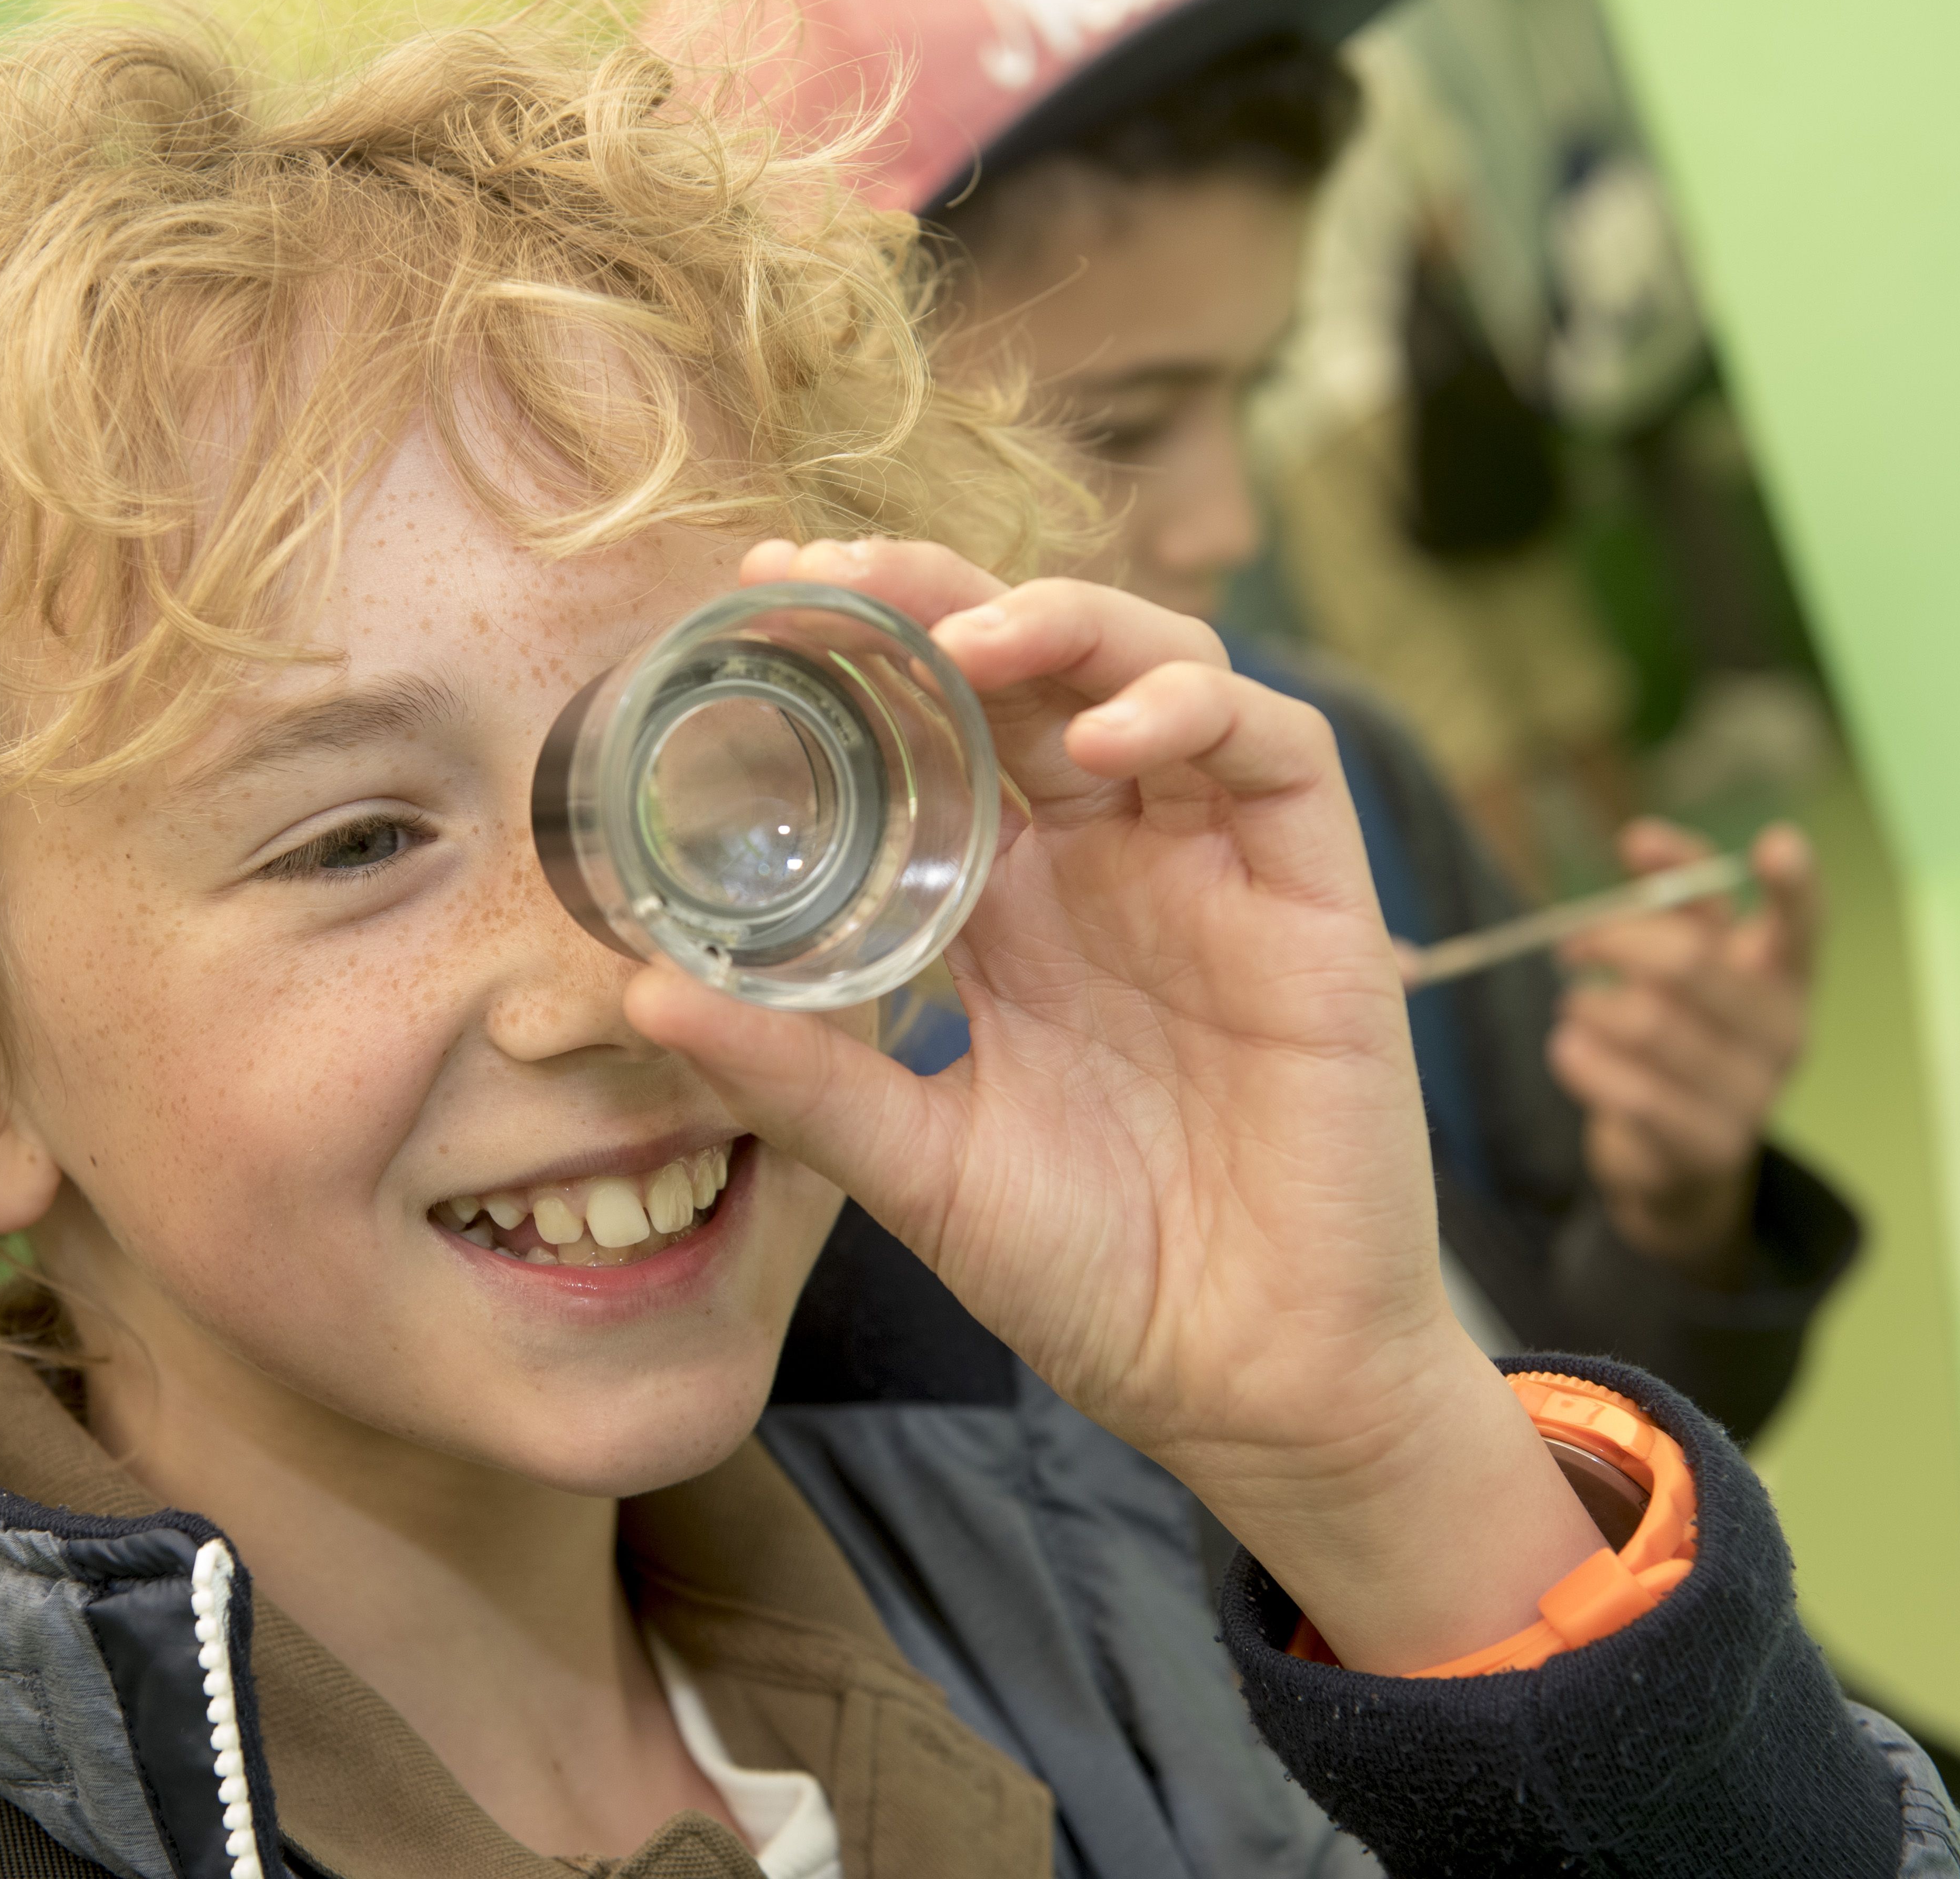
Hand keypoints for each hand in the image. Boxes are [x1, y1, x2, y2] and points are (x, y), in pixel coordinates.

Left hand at [629, 540, 1598, 1671]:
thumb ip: (799, 1076)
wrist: (1247, 1384)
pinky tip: (1106, 742)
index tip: (760, 596)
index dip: (868, 644)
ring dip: (1070, 623)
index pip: (944, 724)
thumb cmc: (1096, 1274)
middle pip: (1039, 662)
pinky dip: (1196, 712)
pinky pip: (1280, 750)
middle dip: (943, 595)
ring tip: (970, 642)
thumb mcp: (915, 1165)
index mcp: (1016, 903)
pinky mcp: (1318, 900)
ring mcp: (1218, 868)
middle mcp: (1115, 860)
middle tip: (839, 575)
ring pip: (1164, 665)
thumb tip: (641, 986)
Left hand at [1548, 819, 1819, 1282]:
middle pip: (1690, 962)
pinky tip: (1567, 1050)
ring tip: (1571, 1006)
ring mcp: (1755, 1094)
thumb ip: (1671, 898)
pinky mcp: (1712, 1146)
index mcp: (1785, 974)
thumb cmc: (1677, 1031)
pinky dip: (1585, 1063)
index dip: (1794, 883)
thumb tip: (1641, 839)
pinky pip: (1634, 1094)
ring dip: (1590, 1005)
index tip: (1776, 840)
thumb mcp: (1682, 960)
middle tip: (1572, 942)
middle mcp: (1784, 1031)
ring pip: (1648, 1025)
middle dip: (1615, 939)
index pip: (1802, 922)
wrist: (1675, 1157)